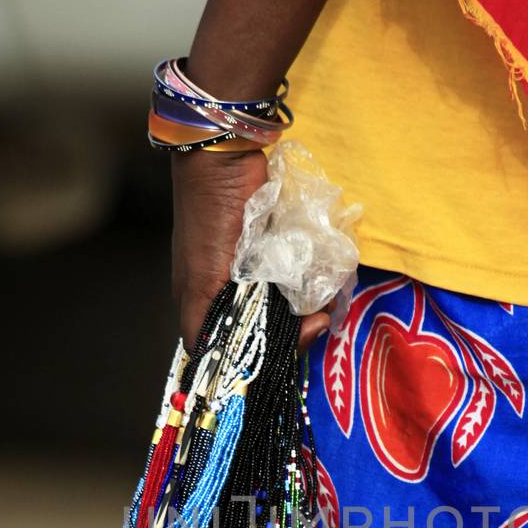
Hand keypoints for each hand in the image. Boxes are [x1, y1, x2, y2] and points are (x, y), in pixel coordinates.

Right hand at [170, 147, 330, 353]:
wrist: (226, 161)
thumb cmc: (208, 219)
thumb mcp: (202, 280)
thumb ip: (208, 324)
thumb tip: (219, 366)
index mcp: (206, 306)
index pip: (234, 352)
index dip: (259, 361)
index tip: (287, 350)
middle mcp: (231, 293)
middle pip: (267, 331)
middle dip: (294, 331)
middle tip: (317, 319)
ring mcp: (256, 271)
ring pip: (287, 305)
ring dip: (308, 306)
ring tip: (326, 299)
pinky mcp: (276, 250)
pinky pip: (298, 276)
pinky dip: (312, 280)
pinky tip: (325, 279)